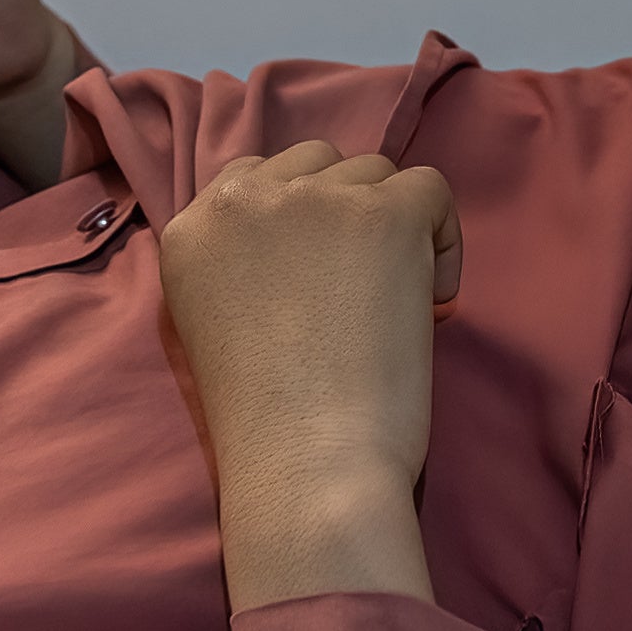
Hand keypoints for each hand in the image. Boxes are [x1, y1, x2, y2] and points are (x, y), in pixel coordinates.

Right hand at [157, 139, 463, 608]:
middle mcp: (243, 199)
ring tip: (393, 303)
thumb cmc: (266, 428)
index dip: (298, 222)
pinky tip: (431, 299)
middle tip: (356, 290)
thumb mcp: (214, 324)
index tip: (319, 276)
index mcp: (189, 231)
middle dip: (342, 215)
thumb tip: (315, 240)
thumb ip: (243, 264)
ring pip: (373, 174)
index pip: (253, 179)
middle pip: (315, 164)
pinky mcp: (384, 215)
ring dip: (390, 228)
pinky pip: (431, 189)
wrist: (306, 467)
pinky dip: (442, 239)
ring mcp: (315, 200)